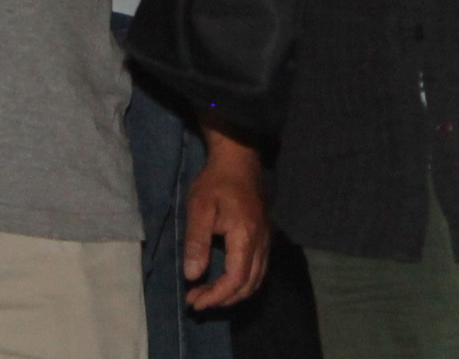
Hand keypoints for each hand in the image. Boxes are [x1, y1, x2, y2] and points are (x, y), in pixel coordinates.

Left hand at [183, 127, 271, 308]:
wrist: (239, 158)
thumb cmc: (216, 182)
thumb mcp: (199, 209)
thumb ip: (196, 242)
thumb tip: (193, 275)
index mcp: (245, 237)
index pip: (235, 280)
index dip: (215, 296)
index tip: (194, 301)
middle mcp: (261, 242)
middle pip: (248, 285)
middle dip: (222, 299)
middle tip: (197, 300)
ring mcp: (266, 239)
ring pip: (257, 279)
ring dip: (234, 293)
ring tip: (209, 295)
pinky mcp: (265, 236)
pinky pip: (260, 269)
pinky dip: (243, 282)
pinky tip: (226, 280)